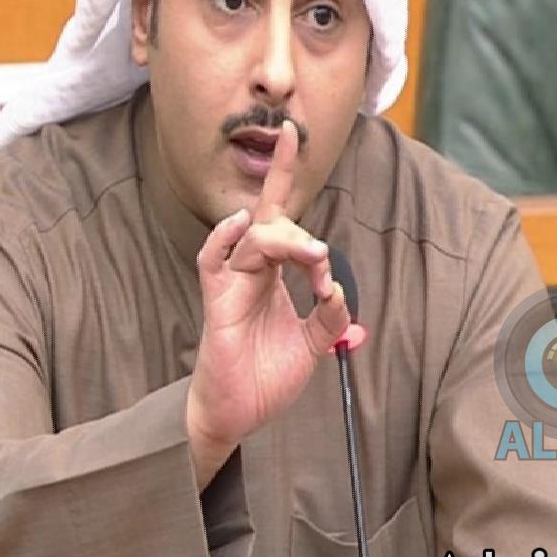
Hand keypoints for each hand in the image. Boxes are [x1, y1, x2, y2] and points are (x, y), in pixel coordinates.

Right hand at [185, 121, 350, 485]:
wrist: (239, 414)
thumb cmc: (267, 376)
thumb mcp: (314, 346)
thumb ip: (332, 319)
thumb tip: (343, 297)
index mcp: (275, 273)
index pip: (283, 216)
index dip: (285, 175)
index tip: (297, 142)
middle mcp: (253, 271)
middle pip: (267, 214)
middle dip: (281, 185)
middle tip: (309, 216)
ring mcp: (233, 284)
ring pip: (254, 238)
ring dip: (286, 240)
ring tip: (312, 256)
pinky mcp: (218, 305)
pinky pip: (213, 263)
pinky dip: (223, 241)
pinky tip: (239, 225)